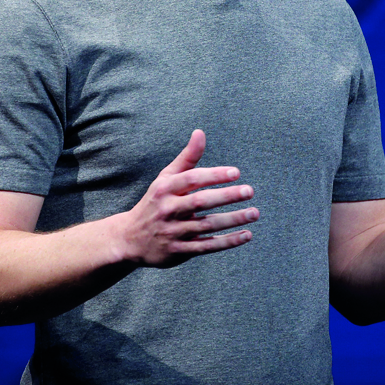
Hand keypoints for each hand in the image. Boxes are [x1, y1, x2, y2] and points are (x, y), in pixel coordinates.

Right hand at [117, 129, 258, 267]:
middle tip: (250, 191)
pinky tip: (246, 235)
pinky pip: (207, 246)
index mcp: (165, 189)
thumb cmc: (155, 202)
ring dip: (233, 219)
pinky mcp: (180, 251)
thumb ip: (187, 158)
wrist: (130, 239)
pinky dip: (228, 242)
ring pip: (207, 225)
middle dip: (226, 196)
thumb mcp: (165, 179)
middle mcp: (168, 210)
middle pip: (200, 202)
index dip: (214, 175)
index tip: (236, 172)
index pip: (192, 179)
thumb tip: (200, 132)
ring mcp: (174, 232)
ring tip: (254, 213)